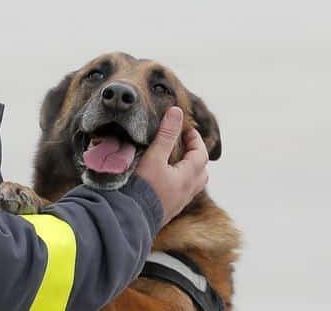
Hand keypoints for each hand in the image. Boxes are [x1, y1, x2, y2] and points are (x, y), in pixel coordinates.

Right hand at [135, 107, 208, 224]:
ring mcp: (179, 202)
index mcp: (187, 177)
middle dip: (196, 155)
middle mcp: (187, 191)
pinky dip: (179, 181)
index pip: (201, 154)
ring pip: (193, 184)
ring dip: (189, 170)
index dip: (195, 139)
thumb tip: (176, 112)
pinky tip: (164, 179)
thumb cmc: (142, 188)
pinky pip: (181, 193)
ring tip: (175, 161)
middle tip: (184, 144)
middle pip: (201, 171)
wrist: (129, 218)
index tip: (186, 130)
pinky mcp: (168, 210)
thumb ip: (165, 134)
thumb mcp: (153, 157)